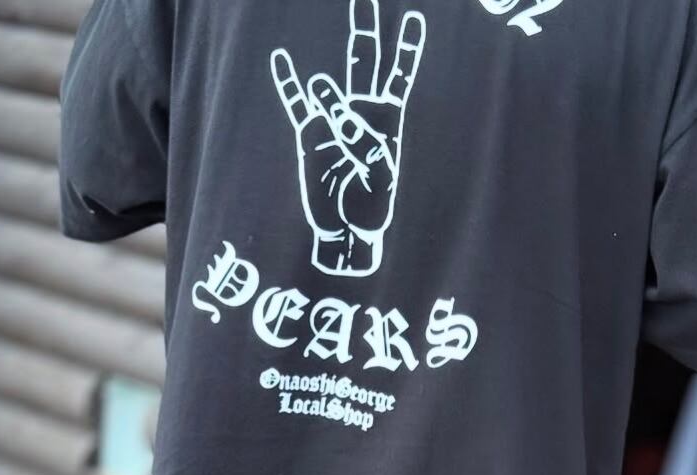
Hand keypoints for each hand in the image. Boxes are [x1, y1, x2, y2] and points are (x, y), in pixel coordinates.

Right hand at [271, 0, 425, 277]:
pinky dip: (288, 82)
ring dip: (329, 95)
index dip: (407, 49)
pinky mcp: (310, 136)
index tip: (415, 18)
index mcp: (386, 121)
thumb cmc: (370, 210)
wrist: (345, 231)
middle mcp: (360, 113)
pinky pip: (297, 103)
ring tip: (328, 107)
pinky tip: (281, 59)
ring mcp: (333, 121)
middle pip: (364, 59)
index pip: (398, 77)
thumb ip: (365, 146)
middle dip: (366, 26)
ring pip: (329, 87)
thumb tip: (341, 114)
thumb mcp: (379, 181)